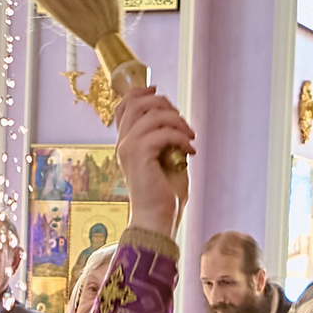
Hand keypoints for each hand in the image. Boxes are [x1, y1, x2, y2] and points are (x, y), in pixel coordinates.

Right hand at [113, 85, 192, 234]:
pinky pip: (161, 132)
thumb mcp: (166, 159)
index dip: (140, 92)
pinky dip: (180, 137)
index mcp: (127, 143)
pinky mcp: (139, 155)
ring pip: (151, 114)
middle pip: (137, 103)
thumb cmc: (164, 196)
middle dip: (164, 104)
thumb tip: (176, 120)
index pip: (124, 106)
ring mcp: (128, 148)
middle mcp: (123, 143)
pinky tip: (189, 150)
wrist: (157, 221)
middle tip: (183, 123)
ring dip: (177, 121)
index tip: (158, 91)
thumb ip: (166, 138)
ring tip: (190, 137)